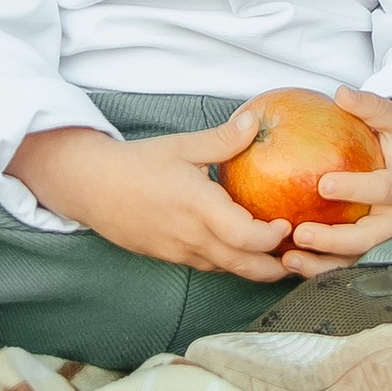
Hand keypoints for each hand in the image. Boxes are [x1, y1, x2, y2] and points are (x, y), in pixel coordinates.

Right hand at [8, 115, 291, 278]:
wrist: (89, 187)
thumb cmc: (136, 164)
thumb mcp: (182, 146)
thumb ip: (222, 139)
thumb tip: (256, 120)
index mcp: (198, 207)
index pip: (247, 237)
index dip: (274, 237)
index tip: (290, 223)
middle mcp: (191, 237)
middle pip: (245, 267)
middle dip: (277, 267)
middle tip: (301, 254)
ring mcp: (180, 252)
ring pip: (228, 271)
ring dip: (256, 268)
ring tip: (282, 256)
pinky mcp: (170, 258)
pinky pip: (209, 266)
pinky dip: (232, 263)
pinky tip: (245, 251)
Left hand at [275, 90, 391, 265]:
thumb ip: (373, 107)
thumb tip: (341, 92)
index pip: (383, 189)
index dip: (356, 188)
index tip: (323, 184)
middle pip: (368, 238)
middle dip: (334, 240)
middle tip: (301, 233)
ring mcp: (386, 238)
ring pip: (356, 259)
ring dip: (323, 265)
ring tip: (290, 260)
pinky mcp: (373, 248)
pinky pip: (347, 264)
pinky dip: (320, 268)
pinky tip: (290, 264)